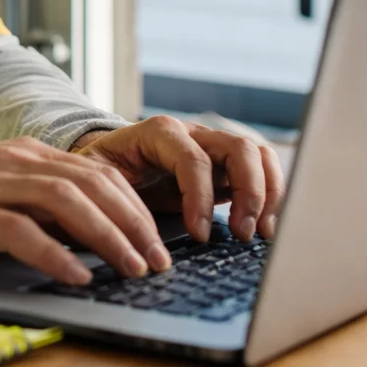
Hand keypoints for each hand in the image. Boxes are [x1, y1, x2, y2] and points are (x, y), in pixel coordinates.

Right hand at [0, 137, 173, 285]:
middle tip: (159, 259)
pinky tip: (78, 276)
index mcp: (24, 153)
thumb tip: (88, 233)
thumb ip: (36, 200)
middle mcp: (13, 161)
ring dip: (107, 236)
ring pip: (65, 201)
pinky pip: (21, 231)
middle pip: (91, 182)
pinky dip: (55, 253)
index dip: (134, 205)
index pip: (96, 171)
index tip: (157, 239)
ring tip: (133, 267)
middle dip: (134, 221)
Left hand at [73, 117, 285, 243]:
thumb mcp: (95, 175)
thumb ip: (110, 193)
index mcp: (159, 131)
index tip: (200, 235)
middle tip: (242, 234)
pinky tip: (262, 227)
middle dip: (248, 192)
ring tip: (261, 233)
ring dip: (267, 193)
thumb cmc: (101, 169)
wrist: (106, 158)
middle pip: (238, 148)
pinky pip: (261, 169)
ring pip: (257, 154)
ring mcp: (212, 146)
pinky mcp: (225, 165)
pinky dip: (271, 195)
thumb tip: (131, 235)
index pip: (193, 159)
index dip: (201, 198)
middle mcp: (192, 133)